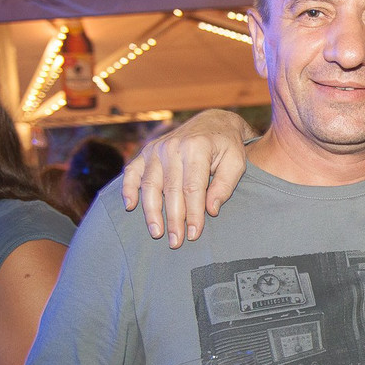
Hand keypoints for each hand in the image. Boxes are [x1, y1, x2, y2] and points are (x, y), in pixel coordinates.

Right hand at [122, 110, 253, 248]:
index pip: (193, 188)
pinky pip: (132, 171)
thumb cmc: (228, 146)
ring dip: (151, 211)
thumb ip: (225, 185)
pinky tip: (130, 206)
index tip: (195, 234)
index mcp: (197, 148)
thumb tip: (211, 210)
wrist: (214, 122)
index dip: (193, 214)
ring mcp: (157, 149)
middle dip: (173, 219)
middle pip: (170, 190)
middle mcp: (173, 147)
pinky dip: (128, 188)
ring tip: (157, 233)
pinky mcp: (147, 151)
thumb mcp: (236, 162)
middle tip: (175, 242)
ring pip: (150, 184)